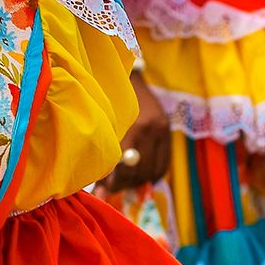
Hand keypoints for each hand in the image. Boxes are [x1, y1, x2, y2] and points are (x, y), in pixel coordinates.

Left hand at [101, 71, 169, 191]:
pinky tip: (138, 176)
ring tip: (122, 182)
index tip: (102, 190)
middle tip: (109, 188)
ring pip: (153, 171)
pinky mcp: (167, 131)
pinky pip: (163, 165)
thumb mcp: (102, 122)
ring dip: (137, 182)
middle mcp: (150, 129)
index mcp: (131, 126)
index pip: (124, 166)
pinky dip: (151, 175)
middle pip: (139, 171)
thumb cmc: (106, 99)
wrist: (127, 75)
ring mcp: (162, 130)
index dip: (113, 182)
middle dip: (123, 184)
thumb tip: (97, 187)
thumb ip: (102, 151)